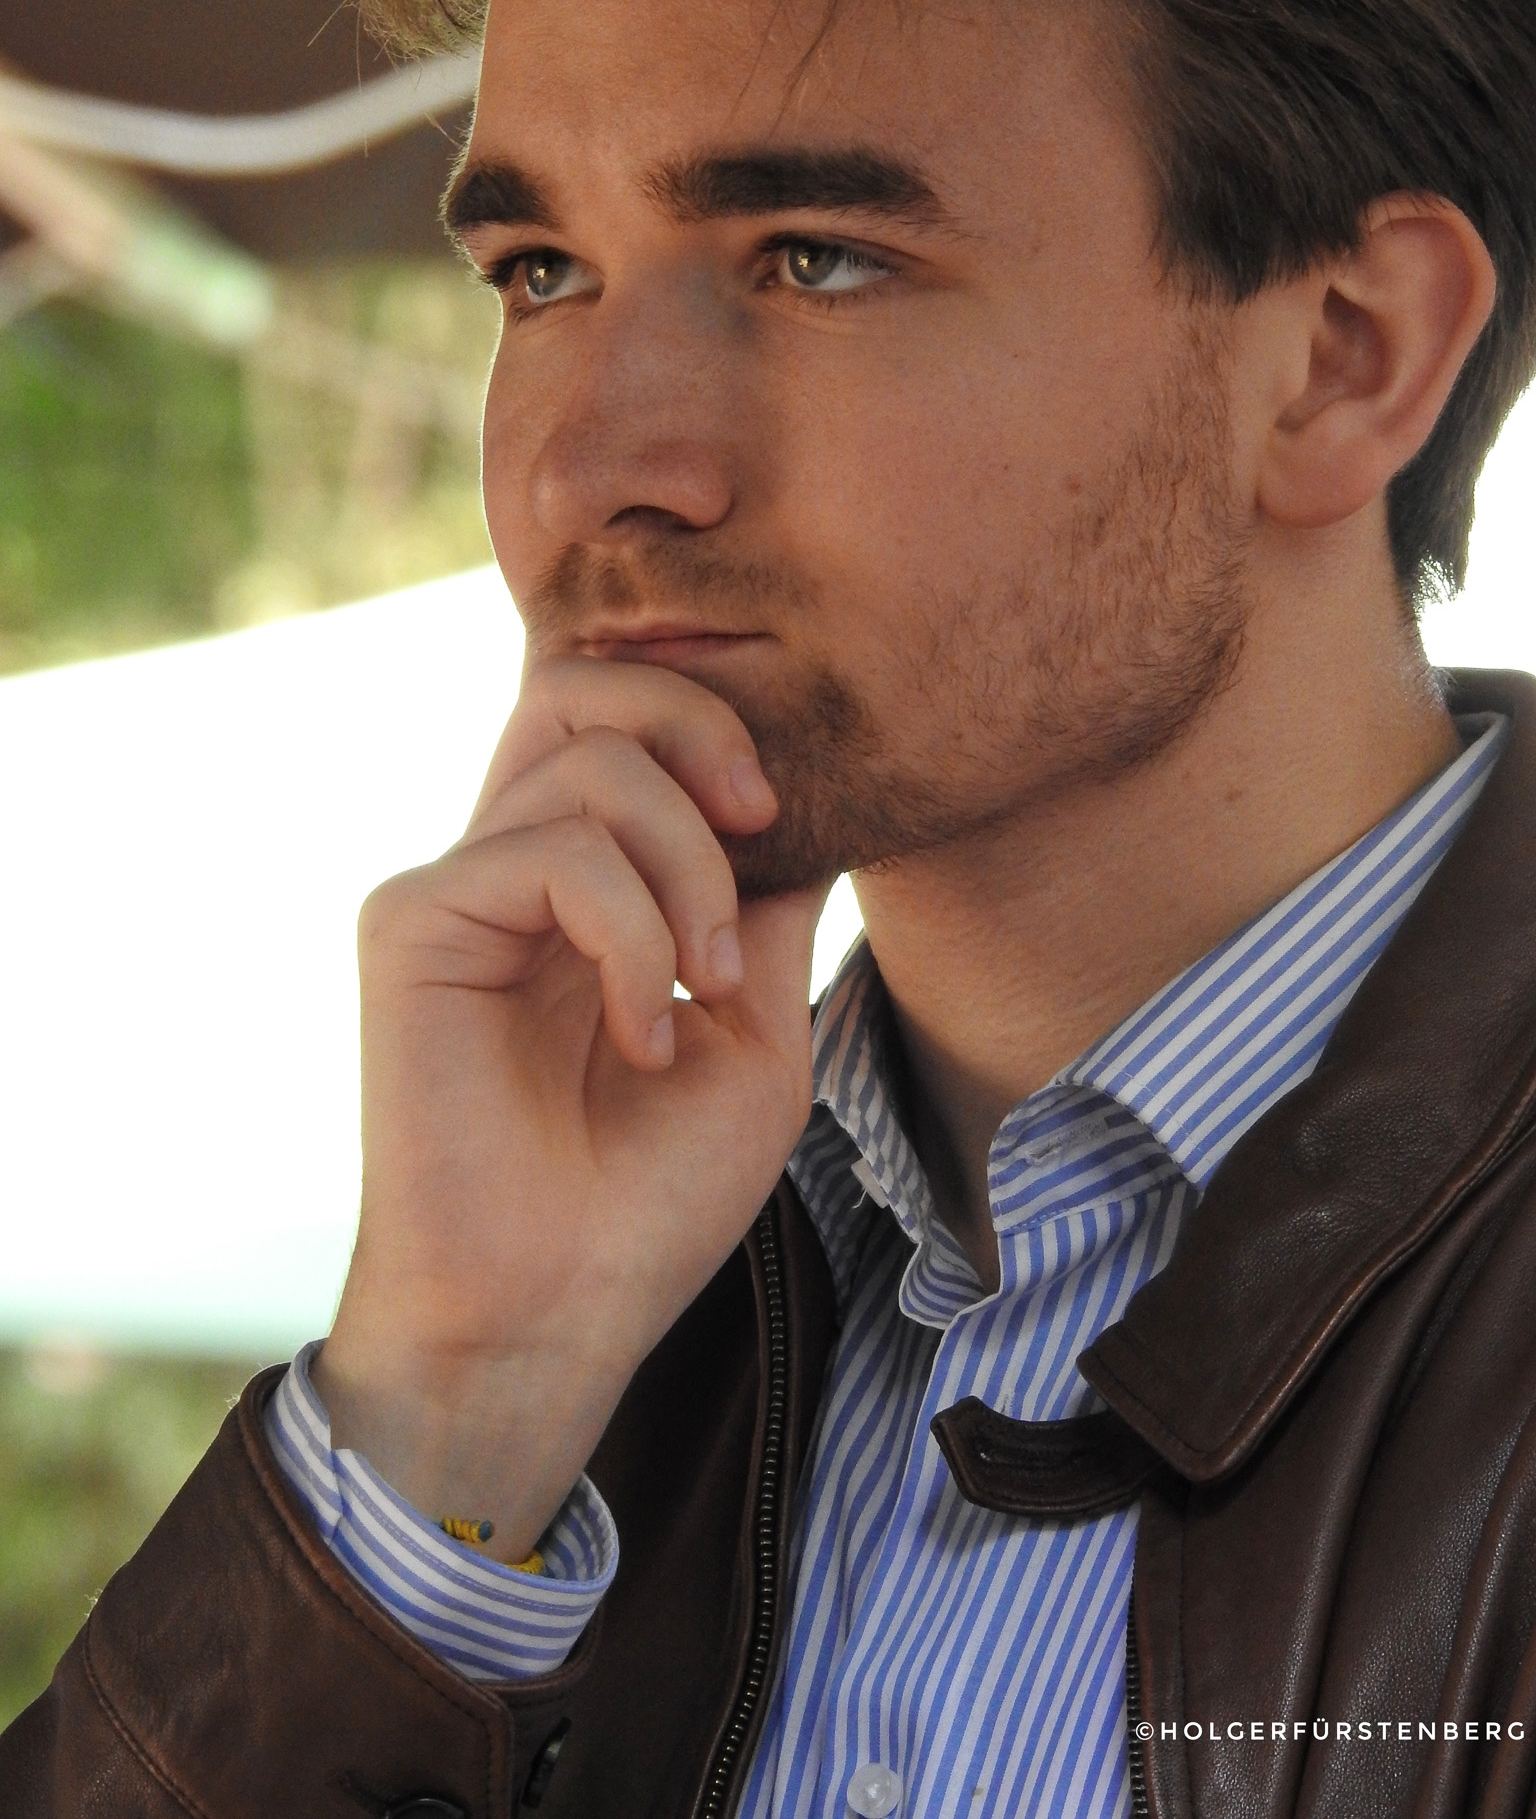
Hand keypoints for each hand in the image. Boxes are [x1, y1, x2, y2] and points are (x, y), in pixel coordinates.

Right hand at [314, 656, 826, 1563]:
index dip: (712, 720)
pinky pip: (551, 854)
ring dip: (688, 865)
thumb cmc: (651, 1195)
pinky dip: (632, 935)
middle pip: (583, 686)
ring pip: (586, 759)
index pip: (624, 721)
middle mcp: (512, 867)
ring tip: (704, 989)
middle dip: (697, 722)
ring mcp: (458, 889)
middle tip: (761, 819)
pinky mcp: (413, 923)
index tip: (791, 813)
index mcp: (585, 884)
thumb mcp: (756, 1029)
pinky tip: (643, 1036)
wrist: (558, 1314)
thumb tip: (812, 794)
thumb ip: (763, 904)